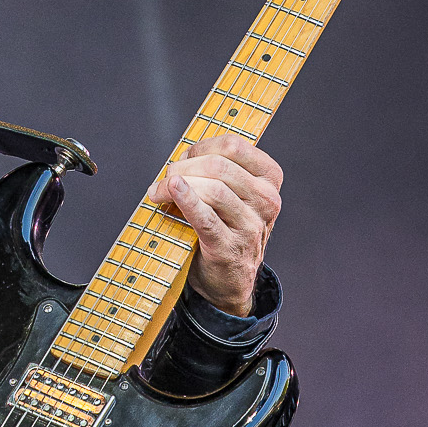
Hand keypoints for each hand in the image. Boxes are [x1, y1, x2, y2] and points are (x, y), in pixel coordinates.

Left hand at [146, 134, 281, 315]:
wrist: (229, 280)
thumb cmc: (226, 229)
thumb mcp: (233, 195)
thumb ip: (215, 171)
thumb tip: (182, 156)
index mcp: (269, 180)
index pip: (235, 146)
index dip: (202, 147)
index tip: (184, 158)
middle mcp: (266, 201)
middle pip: (220, 167)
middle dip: (185, 167)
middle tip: (166, 176)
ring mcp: (250, 226)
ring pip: (213, 189)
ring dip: (178, 185)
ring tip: (158, 191)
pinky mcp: (229, 247)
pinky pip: (206, 218)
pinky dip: (186, 200)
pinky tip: (171, 190)